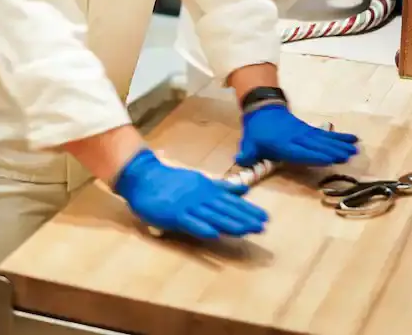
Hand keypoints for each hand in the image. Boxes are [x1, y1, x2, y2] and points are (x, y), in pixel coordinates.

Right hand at [114, 149, 268, 239]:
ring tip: (246, 231)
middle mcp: (202, 197)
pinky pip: (189, 222)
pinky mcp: (174, 214)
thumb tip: (245, 188)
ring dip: (230, 223)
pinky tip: (213, 234)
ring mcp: (188, 205)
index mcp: (209, 190)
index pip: (232, 202)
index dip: (249, 210)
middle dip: (245, 218)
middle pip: (226, 209)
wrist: (146, 177)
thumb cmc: (174, 182)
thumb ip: (222, 187)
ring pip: (212, 215)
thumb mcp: (202, 181)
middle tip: (263, 227)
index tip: (265, 219)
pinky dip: (201, 227)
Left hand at [237, 105, 358, 166]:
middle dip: (333, 150)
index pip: (300, 151)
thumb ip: (247, 153)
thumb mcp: (249, 141)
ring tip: (354, 150)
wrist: (262, 108)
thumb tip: (239, 161)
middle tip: (348, 155)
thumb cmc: (256, 130)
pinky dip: (338, 136)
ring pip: (324, 139)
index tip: (329, 158)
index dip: (314, 155)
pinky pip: (325, 134)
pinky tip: (351, 139)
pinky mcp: (308, 130)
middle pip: (316, 144)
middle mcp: (296, 137)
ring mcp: (304, 132)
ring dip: (339, 144)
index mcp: (282, 143)